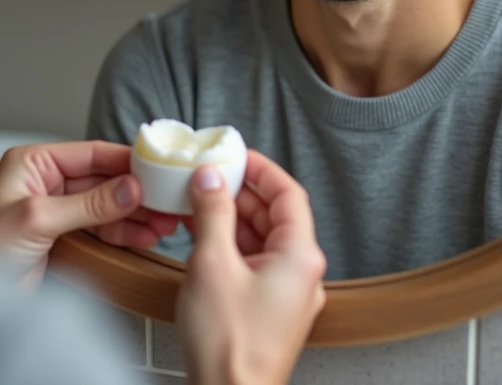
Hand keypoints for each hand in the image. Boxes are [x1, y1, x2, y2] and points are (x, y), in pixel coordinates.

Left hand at [0, 141, 178, 286]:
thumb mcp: (37, 219)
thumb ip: (88, 203)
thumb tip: (131, 187)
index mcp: (33, 163)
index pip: (90, 153)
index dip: (127, 161)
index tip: (159, 168)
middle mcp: (45, 182)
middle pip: (103, 179)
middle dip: (137, 192)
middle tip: (168, 201)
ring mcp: (55, 210)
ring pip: (106, 206)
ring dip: (135, 214)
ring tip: (164, 223)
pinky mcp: (61, 237)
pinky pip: (100, 228)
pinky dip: (123, 232)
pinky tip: (144, 236)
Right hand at [175, 151, 326, 384]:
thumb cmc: (230, 346)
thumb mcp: (212, 264)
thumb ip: (212, 214)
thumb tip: (211, 179)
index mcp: (300, 256)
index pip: (287, 193)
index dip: (260, 168)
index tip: (235, 155)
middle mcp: (302, 273)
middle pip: (275, 214)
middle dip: (240, 192)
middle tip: (209, 176)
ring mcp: (288, 293)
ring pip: (263, 239)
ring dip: (232, 218)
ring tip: (199, 204)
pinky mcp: (270, 309)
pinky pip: (255, 262)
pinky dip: (232, 245)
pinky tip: (205, 238)